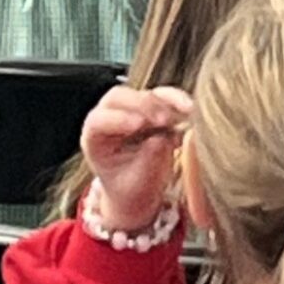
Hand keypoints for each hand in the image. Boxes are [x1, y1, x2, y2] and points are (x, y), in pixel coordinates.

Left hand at [82, 83, 193, 234]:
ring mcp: (131, 110)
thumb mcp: (137, 183)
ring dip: (163, 102)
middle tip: (163, 120)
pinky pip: (164, 96)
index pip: (98, 120)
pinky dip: (177, 100)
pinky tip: (189, 109)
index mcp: (95, 138)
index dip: (119, 119)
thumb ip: (147, 161)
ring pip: (143, 93)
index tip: (140, 124)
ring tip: (180, 117)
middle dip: (142, 105)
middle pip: (118, 97)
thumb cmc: (131, 188)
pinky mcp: (152, 107)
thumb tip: (161, 139)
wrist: (141, 190)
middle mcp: (110, 118)